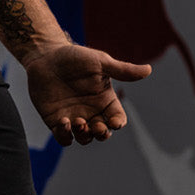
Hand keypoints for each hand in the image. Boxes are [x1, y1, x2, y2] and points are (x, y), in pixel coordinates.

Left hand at [23, 43, 150, 145]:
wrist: (46, 57)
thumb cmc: (75, 57)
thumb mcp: (100, 62)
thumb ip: (122, 70)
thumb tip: (148, 70)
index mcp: (105, 100)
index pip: (118, 118)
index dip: (118, 123)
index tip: (113, 121)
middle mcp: (92, 112)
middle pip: (103, 133)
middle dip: (102, 134)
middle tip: (96, 126)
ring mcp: (74, 118)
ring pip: (85, 138)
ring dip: (84, 135)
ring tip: (78, 122)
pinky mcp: (56, 121)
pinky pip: (64, 137)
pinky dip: (65, 135)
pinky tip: (63, 122)